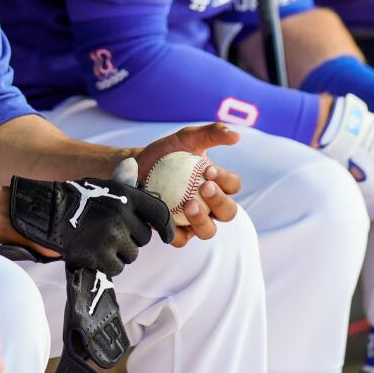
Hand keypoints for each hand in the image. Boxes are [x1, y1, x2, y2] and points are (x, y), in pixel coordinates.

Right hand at [7, 174, 173, 275]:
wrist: (46, 214)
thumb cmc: (76, 200)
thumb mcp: (101, 186)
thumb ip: (123, 183)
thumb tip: (134, 164)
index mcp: (125, 194)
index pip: (159, 213)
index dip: (167, 228)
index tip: (168, 236)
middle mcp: (121, 214)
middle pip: (144, 237)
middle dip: (132, 238)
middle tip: (111, 232)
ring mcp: (111, 236)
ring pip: (131, 254)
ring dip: (119, 252)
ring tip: (99, 241)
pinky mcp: (100, 256)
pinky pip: (117, 267)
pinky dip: (107, 264)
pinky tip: (93, 252)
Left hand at [134, 124, 242, 246]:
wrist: (137, 166)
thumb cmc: (167, 152)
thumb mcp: (187, 137)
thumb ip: (212, 133)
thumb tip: (237, 136)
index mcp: (218, 185)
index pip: (232, 186)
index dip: (226, 180)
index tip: (209, 170)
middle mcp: (210, 206)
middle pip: (228, 212)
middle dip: (219, 201)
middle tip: (204, 187)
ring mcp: (194, 221)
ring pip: (208, 231)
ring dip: (202, 220)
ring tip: (189, 204)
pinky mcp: (175, 231)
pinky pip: (180, 239)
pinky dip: (177, 233)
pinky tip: (169, 220)